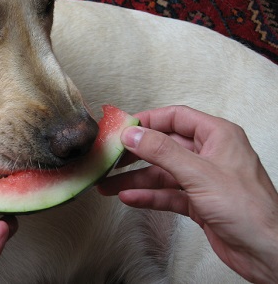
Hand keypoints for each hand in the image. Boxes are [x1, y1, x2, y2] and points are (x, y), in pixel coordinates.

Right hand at [98, 105, 277, 283]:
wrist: (266, 252)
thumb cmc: (249, 209)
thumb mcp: (199, 173)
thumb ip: (162, 151)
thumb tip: (134, 134)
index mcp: (218, 136)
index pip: (176, 118)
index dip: (148, 120)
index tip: (123, 128)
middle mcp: (210, 154)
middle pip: (164, 146)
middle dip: (135, 153)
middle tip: (111, 156)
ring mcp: (203, 179)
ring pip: (161, 172)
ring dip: (135, 179)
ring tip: (108, 184)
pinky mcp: (198, 202)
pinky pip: (166, 193)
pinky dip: (148, 196)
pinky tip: (129, 198)